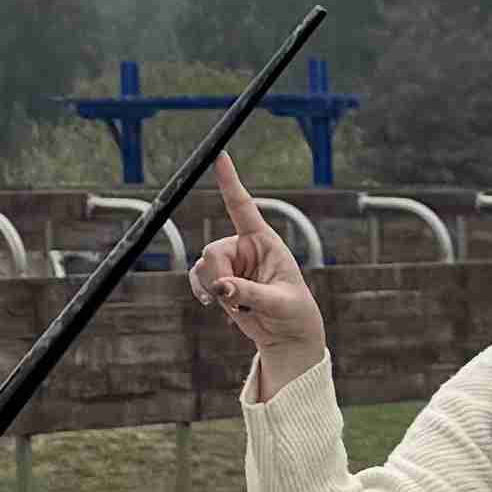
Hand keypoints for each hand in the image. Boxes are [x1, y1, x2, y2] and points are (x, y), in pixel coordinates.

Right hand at [197, 154, 330, 391]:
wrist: (287, 335)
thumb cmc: (294, 312)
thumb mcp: (278, 303)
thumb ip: (249, 293)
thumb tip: (221, 288)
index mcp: (265, 241)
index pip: (242, 206)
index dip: (229, 181)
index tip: (219, 155)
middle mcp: (245, 246)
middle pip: (213, 250)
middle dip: (218, 277)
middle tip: (233, 300)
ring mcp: (231, 263)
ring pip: (203, 267)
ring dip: (214, 290)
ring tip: (238, 308)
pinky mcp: (220, 279)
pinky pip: (198, 277)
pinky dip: (202, 292)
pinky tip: (216, 306)